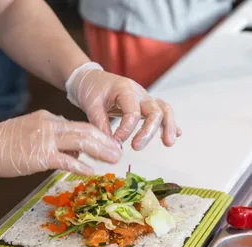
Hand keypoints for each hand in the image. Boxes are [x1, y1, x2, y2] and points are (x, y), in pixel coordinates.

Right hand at [0, 110, 121, 177]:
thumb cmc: (8, 140)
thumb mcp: (34, 130)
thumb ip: (55, 137)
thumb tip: (75, 150)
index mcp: (50, 119)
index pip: (80, 126)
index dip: (98, 135)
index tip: (109, 143)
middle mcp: (51, 126)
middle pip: (86, 131)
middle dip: (106, 142)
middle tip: (119, 151)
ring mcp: (46, 140)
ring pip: (81, 142)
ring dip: (100, 151)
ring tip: (113, 159)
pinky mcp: (40, 156)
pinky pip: (66, 160)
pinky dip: (80, 166)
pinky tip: (90, 171)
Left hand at [65, 62, 180, 150]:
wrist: (93, 79)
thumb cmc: (92, 89)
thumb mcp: (91, 104)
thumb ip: (100, 123)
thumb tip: (110, 144)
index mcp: (125, 89)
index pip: (132, 113)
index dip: (125, 130)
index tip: (116, 142)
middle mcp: (139, 93)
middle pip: (155, 111)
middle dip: (149, 131)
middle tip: (136, 147)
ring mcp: (145, 98)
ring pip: (164, 110)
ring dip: (168, 126)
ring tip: (168, 143)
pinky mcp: (145, 105)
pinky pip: (162, 112)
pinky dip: (169, 123)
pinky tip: (176, 134)